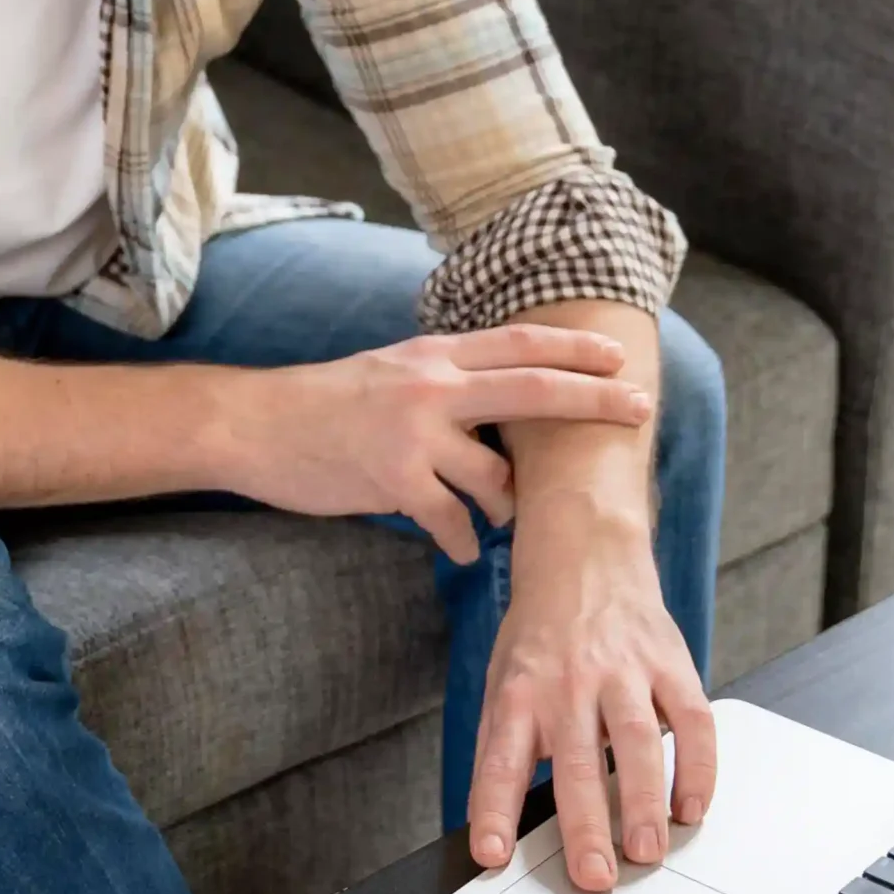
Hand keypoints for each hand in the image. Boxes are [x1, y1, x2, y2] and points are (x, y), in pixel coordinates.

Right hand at [207, 326, 653, 563]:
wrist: (255, 425)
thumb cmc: (320, 403)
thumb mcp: (386, 370)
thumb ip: (440, 380)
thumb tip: (493, 397)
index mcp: (431, 356)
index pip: (519, 344)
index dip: (573, 349)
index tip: (618, 357)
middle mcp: (430, 387)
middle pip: (533, 390)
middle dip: (593, 401)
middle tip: (638, 410)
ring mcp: (413, 433)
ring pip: (496, 476)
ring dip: (505, 505)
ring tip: (494, 516)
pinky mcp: (393, 479)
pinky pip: (452, 521)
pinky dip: (463, 540)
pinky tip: (459, 549)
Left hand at [467, 502, 716, 890]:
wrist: (584, 558)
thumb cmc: (541, 636)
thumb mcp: (503, 682)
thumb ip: (504, 748)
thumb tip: (494, 826)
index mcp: (520, 693)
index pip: (500, 760)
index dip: (494, 809)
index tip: (492, 855)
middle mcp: (569, 684)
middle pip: (577, 761)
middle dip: (585, 823)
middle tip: (595, 876)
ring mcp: (624, 673)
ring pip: (638, 743)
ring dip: (644, 801)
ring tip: (647, 851)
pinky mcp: (671, 665)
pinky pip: (692, 722)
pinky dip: (697, 769)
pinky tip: (692, 808)